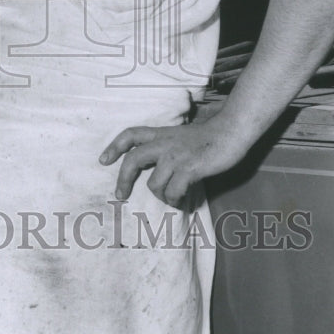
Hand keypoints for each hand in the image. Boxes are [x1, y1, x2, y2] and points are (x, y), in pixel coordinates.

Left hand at [98, 116, 248, 206]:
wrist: (230, 132)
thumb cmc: (208, 137)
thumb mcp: (180, 136)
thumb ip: (166, 147)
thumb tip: (156, 170)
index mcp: (161, 133)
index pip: (130, 135)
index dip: (114, 146)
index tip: (103, 160)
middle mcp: (164, 143)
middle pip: (133, 160)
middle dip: (123, 180)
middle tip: (120, 195)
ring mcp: (175, 156)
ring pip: (154, 183)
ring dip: (161, 195)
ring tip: (170, 198)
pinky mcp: (189, 169)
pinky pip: (173, 191)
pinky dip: (175, 200)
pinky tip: (181, 200)